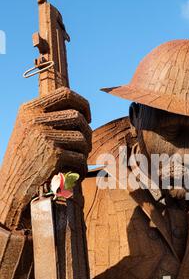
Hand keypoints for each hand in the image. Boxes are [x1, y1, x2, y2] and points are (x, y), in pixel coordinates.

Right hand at [0, 87, 91, 228]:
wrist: (11, 183)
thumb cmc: (24, 157)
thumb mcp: (29, 129)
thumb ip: (48, 117)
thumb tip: (82, 113)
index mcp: (29, 109)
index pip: (65, 94)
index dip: (82, 103)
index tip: (88, 116)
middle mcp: (36, 119)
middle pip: (78, 117)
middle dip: (87, 132)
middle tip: (85, 144)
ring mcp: (45, 136)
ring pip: (82, 138)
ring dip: (85, 151)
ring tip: (79, 159)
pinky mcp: (54, 154)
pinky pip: (80, 157)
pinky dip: (82, 167)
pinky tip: (77, 173)